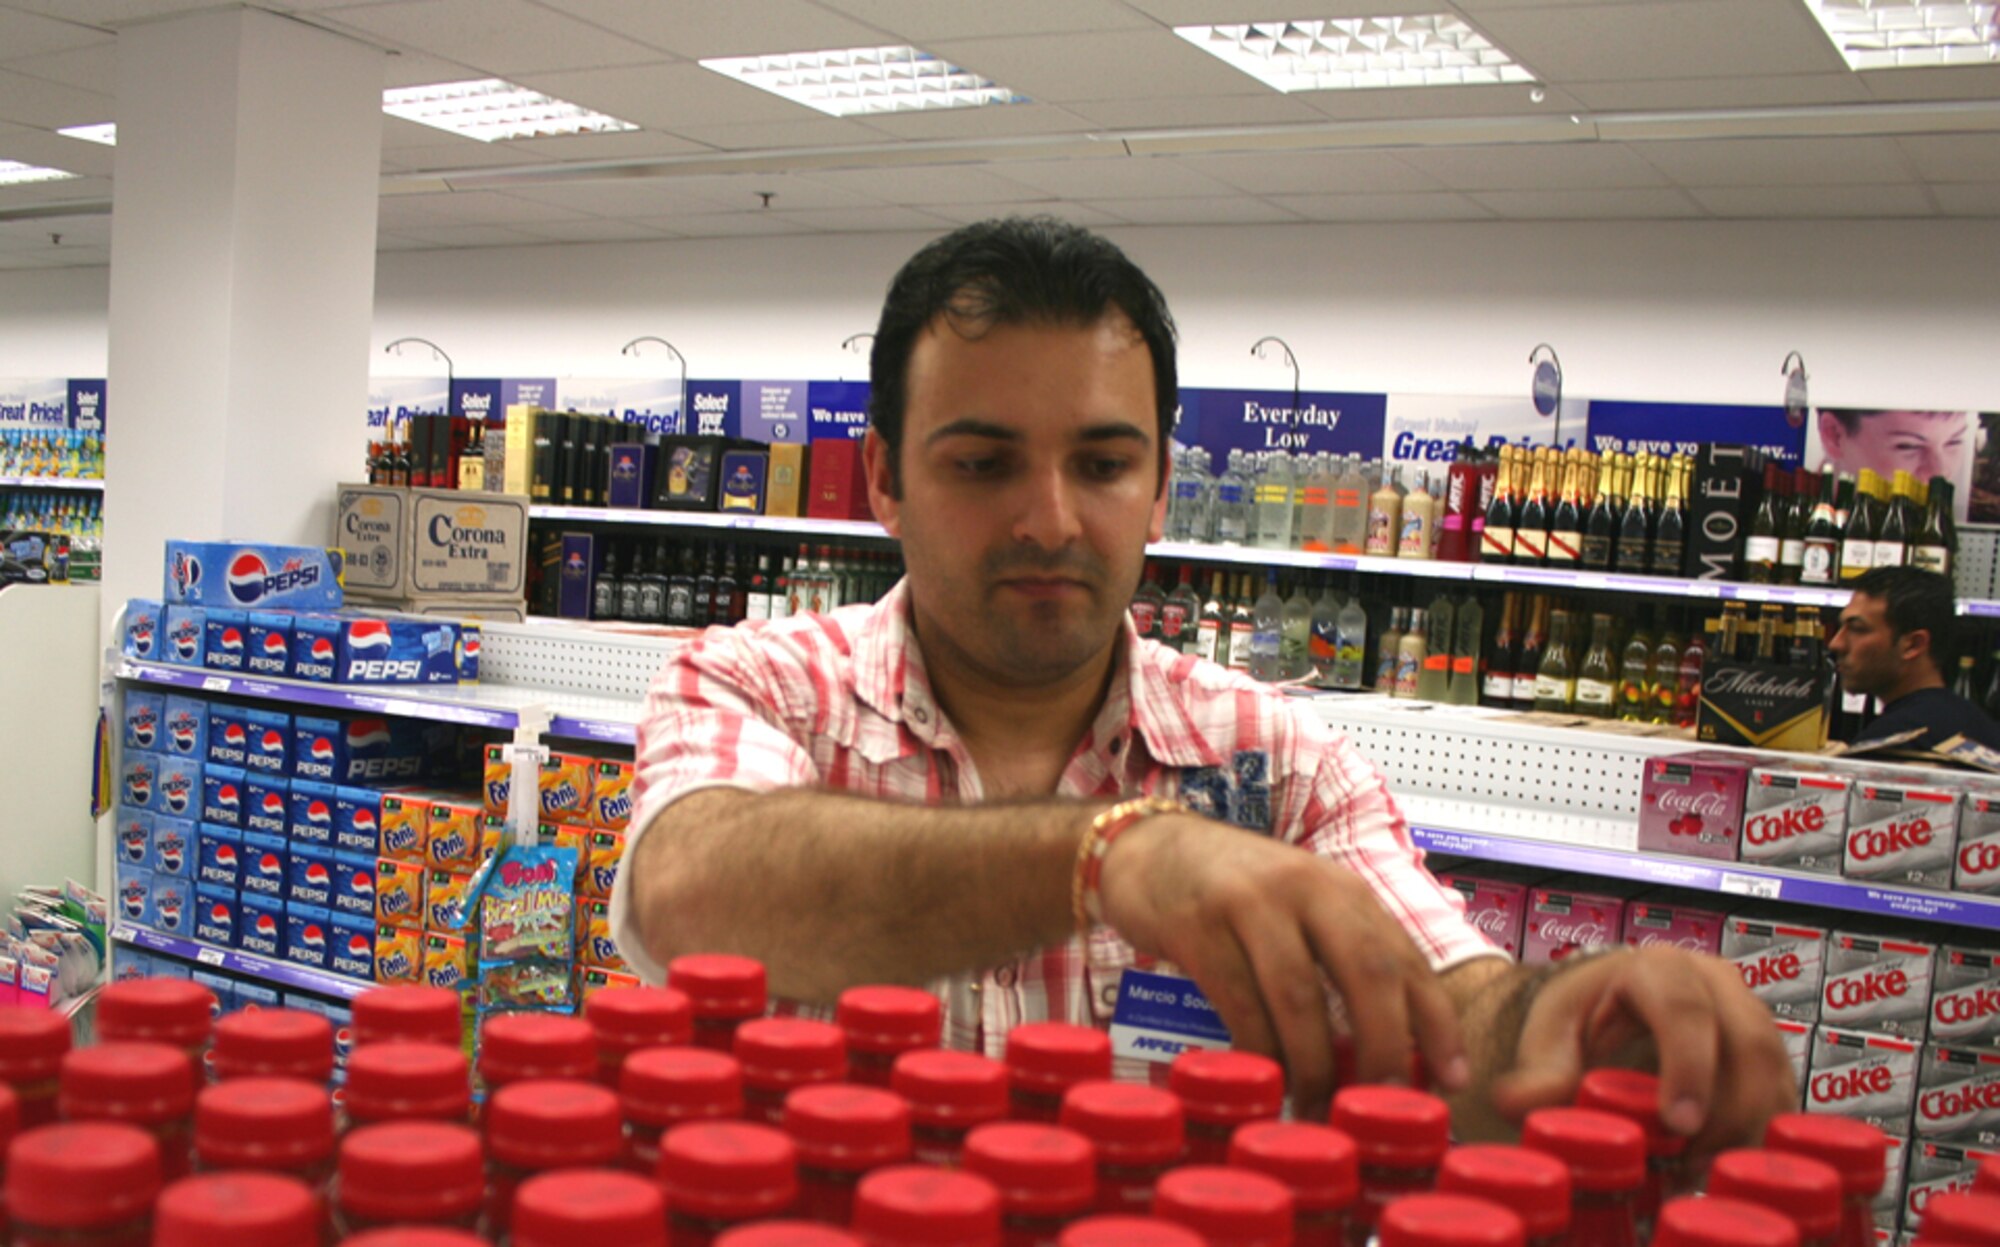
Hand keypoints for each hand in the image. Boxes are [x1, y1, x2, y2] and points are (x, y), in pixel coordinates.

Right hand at [1097, 812, 1467, 1117]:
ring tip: (1317, 1114)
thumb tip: (1391, 1049)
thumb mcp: (1301, 907)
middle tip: (1385, 1105)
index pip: (1405, 958)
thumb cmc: (1232, 890)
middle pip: (1366, 972)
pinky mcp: (1198, 926)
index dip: (1436, 1022)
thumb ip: (1342, 957)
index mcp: (1342, 889)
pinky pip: (1239, 1003)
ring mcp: (1250, 904)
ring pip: (1301, 997)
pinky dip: (1257, 1053)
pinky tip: (1264, 1083)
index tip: (1451, 1080)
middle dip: (1384, 1047)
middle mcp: (1306, 888)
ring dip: (1315, 1066)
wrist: (1146, 847)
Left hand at [1489, 946, 1796, 1157]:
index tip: (1678, 1124)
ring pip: (1775, 1078)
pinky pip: (1783, 1101)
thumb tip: (1514, 1104)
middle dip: (1727, 1112)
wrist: (1606, 1008)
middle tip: (1688, 1161)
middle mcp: (1720, 985)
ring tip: (1696, 1169)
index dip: (1689, 1067)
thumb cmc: (1581, 1015)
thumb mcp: (1552, 1034)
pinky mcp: (1771, 1058)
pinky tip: (1719, 1164)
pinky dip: (1758, 1137)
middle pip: (1749, 1047)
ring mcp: (1753, 1018)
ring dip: (1745, 1131)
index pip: (1686, 1010)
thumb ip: (1541, 1071)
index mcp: (1662, 968)